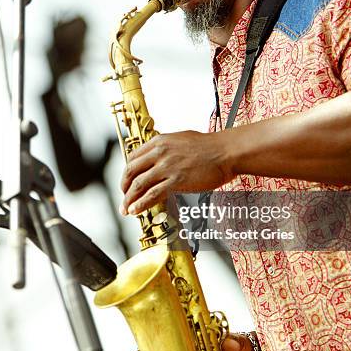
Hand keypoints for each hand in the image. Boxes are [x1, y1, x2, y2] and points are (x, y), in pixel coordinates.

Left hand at [120, 130, 234, 214]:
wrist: (226, 152)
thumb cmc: (210, 147)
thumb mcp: (182, 140)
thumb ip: (167, 148)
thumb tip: (157, 158)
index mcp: (160, 141)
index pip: (133, 157)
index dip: (127, 172)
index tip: (127, 182)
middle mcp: (160, 152)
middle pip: (131, 171)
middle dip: (124, 187)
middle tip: (124, 197)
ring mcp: (168, 166)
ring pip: (139, 184)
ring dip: (129, 199)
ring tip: (126, 210)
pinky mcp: (177, 180)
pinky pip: (152, 194)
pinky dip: (141, 204)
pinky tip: (136, 210)